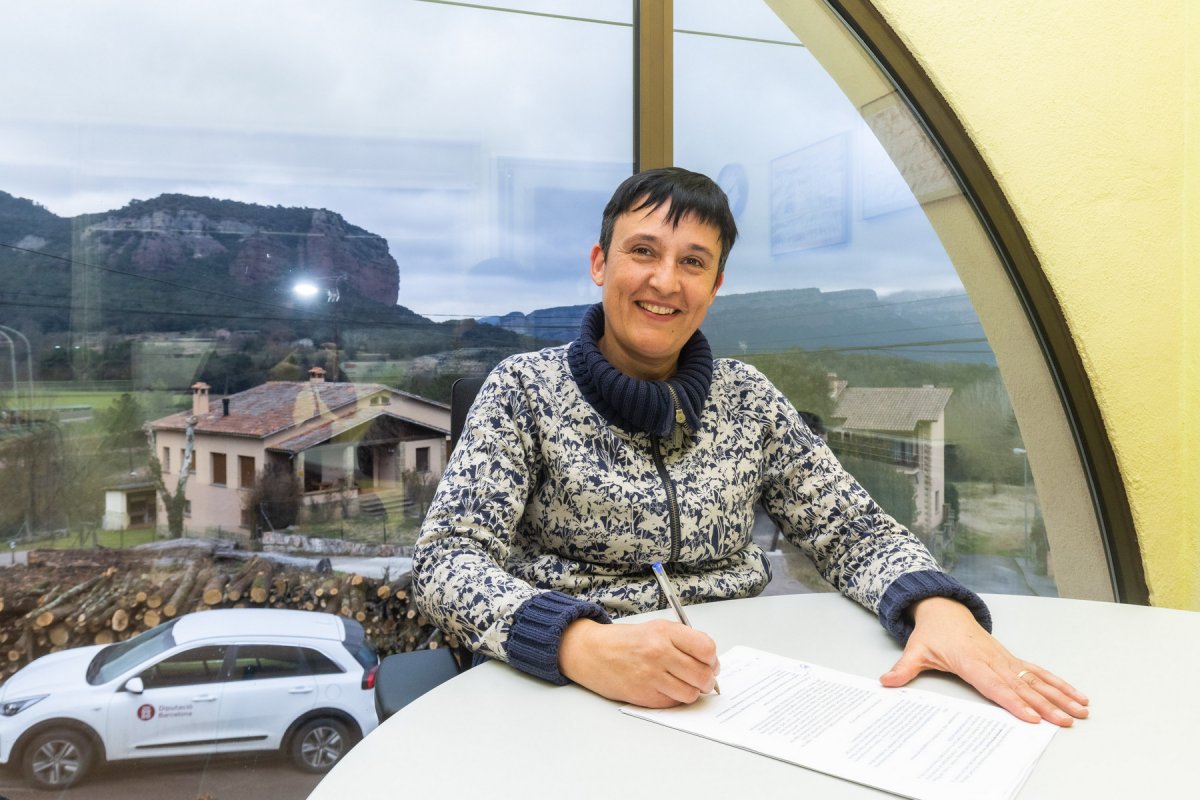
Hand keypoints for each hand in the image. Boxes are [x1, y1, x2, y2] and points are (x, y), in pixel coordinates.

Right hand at [558, 618, 719, 707]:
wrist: (592, 652)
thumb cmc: (624, 641)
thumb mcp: (655, 628)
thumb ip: (682, 641)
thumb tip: (709, 660)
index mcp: (664, 632)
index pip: (706, 648)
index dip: (713, 659)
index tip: (710, 662)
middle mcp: (659, 653)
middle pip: (702, 674)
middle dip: (707, 679)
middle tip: (703, 678)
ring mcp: (651, 676)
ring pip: (691, 693)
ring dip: (692, 692)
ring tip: (684, 684)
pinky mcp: (644, 695)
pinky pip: (673, 703)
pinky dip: (675, 699)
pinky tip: (667, 689)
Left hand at [879, 596, 1088, 726]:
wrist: (944, 609)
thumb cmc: (932, 633)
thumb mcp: (915, 650)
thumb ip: (903, 669)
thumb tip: (885, 681)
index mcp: (970, 661)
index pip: (994, 685)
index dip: (1013, 702)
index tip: (1032, 718)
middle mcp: (993, 660)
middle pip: (1022, 687)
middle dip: (1046, 705)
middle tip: (1065, 721)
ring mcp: (1005, 659)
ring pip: (1036, 680)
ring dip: (1060, 695)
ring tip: (1080, 711)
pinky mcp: (1012, 659)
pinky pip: (1038, 672)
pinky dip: (1058, 683)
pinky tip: (1076, 694)